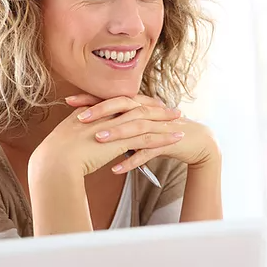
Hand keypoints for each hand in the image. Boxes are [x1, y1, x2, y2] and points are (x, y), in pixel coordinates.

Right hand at [28, 95, 182, 181]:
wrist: (55, 162)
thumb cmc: (56, 156)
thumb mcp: (67, 138)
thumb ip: (78, 133)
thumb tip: (82, 137)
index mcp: (93, 111)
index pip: (121, 104)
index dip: (138, 104)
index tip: (151, 105)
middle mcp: (106, 115)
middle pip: (137, 107)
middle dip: (156, 108)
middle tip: (172, 109)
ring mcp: (114, 127)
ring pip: (146, 121)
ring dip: (165, 122)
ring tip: (180, 122)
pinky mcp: (121, 142)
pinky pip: (148, 138)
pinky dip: (164, 138)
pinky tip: (176, 139)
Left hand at [67, 94, 220, 174]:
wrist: (195, 140)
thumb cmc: (163, 130)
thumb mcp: (140, 122)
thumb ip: (120, 119)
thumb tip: (92, 121)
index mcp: (141, 104)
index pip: (113, 97)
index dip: (93, 98)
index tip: (70, 101)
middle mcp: (149, 111)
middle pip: (124, 106)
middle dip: (102, 111)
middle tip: (80, 118)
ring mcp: (159, 126)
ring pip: (136, 127)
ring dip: (117, 134)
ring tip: (97, 140)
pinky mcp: (167, 142)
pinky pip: (148, 151)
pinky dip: (132, 160)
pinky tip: (116, 169)